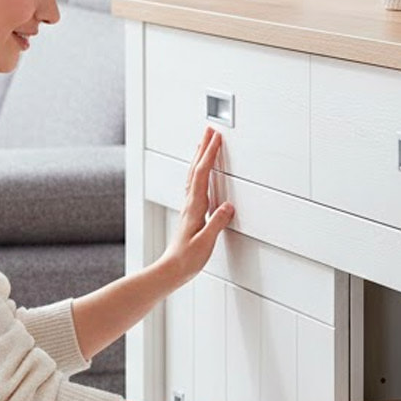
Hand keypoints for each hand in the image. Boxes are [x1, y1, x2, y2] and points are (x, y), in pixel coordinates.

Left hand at [160, 125, 232, 283]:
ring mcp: (189, 207)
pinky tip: (200, 173)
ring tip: (204, 144)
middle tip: (210, 130)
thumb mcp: (206, 242)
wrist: (172, 270)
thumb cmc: (187, 259)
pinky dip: (198, 172)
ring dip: (199, 157)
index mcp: (195, 207)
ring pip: (193, 175)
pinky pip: (194, 185)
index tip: (217, 138)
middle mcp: (190, 204)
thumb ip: (217, 223)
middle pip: (196, 169)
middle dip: (204, 148)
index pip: (203, 174)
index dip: (210, 154)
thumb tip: (228, 206)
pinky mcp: (190, 213)